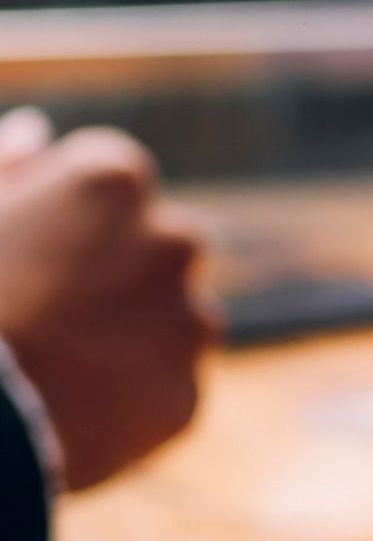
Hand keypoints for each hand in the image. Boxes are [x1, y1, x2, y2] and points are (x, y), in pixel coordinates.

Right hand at [0, 115, 214, 490]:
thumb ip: (8, 165)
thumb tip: (38, 132)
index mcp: (114, 178)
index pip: (116, 185)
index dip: (69, 222)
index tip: (32, 253)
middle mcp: (172, 241)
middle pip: (163, 248)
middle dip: (124, 272)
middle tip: (56, 312)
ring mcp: (186, 323)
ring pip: (176, 321)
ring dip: (139, 335)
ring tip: (64, 364)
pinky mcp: (186, 397)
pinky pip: (165, 391)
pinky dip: (134, 398)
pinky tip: (78, 408)